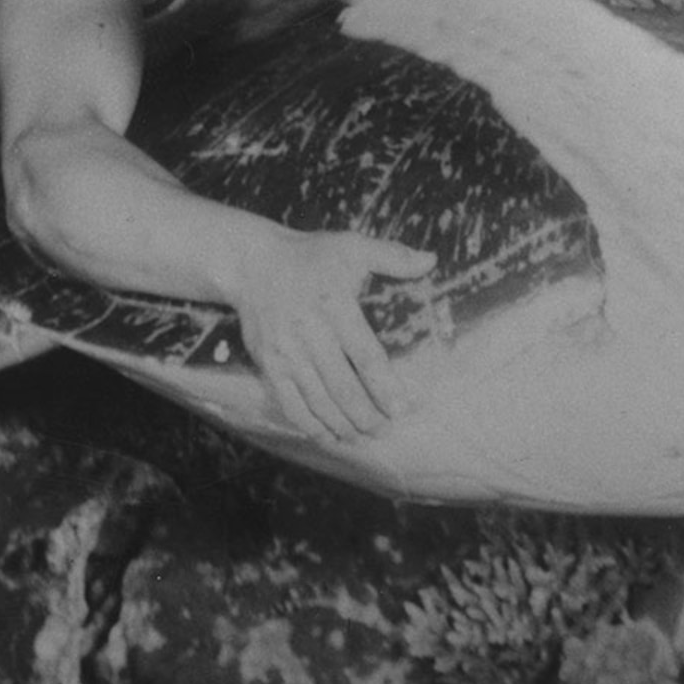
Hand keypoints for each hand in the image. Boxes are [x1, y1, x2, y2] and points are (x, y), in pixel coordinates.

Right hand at [229, 228, 435, 440]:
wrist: (252, 264)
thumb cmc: (310, 255)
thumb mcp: (351, 246)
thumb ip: (393, 255)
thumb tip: (430, 260)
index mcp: (334, 306)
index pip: (365, 356)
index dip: (384, 386)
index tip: (402, 408)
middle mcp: (310, 333)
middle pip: (342, 387)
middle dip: (366, 415)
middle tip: (385, 430)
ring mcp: (287, 352)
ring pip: (318, 400)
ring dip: (342, 425)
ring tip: (362, 438)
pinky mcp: (269, 364)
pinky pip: (290, 403)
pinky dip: (310, 426)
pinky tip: (329, 436)